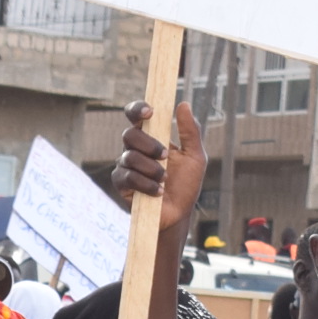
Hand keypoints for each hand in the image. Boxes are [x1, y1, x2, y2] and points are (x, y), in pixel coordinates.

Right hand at [111, 100, 208, 236]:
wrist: (179, 214)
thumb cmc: (186, 185)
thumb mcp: (195, 156)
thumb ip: (191, 131)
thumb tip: (183, 104)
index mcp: (151, 137)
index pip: (136, 115)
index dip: (138, 109)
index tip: (150, 112)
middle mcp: (135, 148)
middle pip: (130, 134)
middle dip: (149, 145)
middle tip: (165, 156)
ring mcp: (126, 166)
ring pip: (129, 156)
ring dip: (151, 169)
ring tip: (165, 180)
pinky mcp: (122, 185)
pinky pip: (128, 177)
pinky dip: (146, 184)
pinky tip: (158, 192)